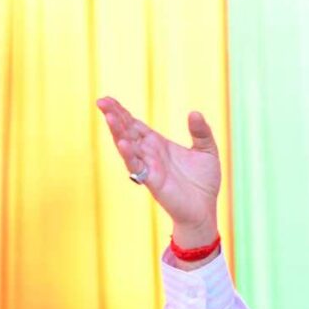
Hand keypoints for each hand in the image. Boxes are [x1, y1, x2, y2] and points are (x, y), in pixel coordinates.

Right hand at [96, 96, 219, 245]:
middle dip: (114, 116)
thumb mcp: (207, 151)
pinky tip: (123, 143)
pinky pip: (138, 167)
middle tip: (101, 101)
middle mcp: (150, 154)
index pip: (135, 125)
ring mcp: (149, 167)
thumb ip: (201, 132)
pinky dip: (129, 155)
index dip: (122, 112)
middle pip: (127, 132)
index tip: (107, 99)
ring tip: (109, 117)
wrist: (205, 209)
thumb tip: (194, 113)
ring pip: (128, 147)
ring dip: (118, 132)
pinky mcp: (153, 181)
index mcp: (158, 144)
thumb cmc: (203, 182)